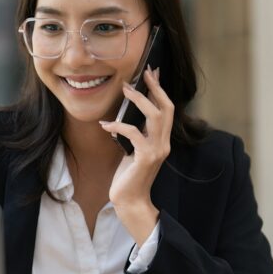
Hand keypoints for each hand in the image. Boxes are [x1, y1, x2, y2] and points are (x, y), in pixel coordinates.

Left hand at [98, 68, 172, 241]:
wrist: (129, 201)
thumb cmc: (129, 175)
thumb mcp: (134, 149)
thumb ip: (137, 132)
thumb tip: (129, 112)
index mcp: (162, 139)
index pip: (167, 109)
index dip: (160, 90)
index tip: (152, 73)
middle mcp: (164, 143)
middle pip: (166, 108)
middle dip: (155, 88)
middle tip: (143, 74)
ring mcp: (157, 151)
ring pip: (155, 117)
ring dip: (139, 101)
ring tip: (125, 90)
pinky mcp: (145, 158)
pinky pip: (134, 134)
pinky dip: (119, 126)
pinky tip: (105, 125)